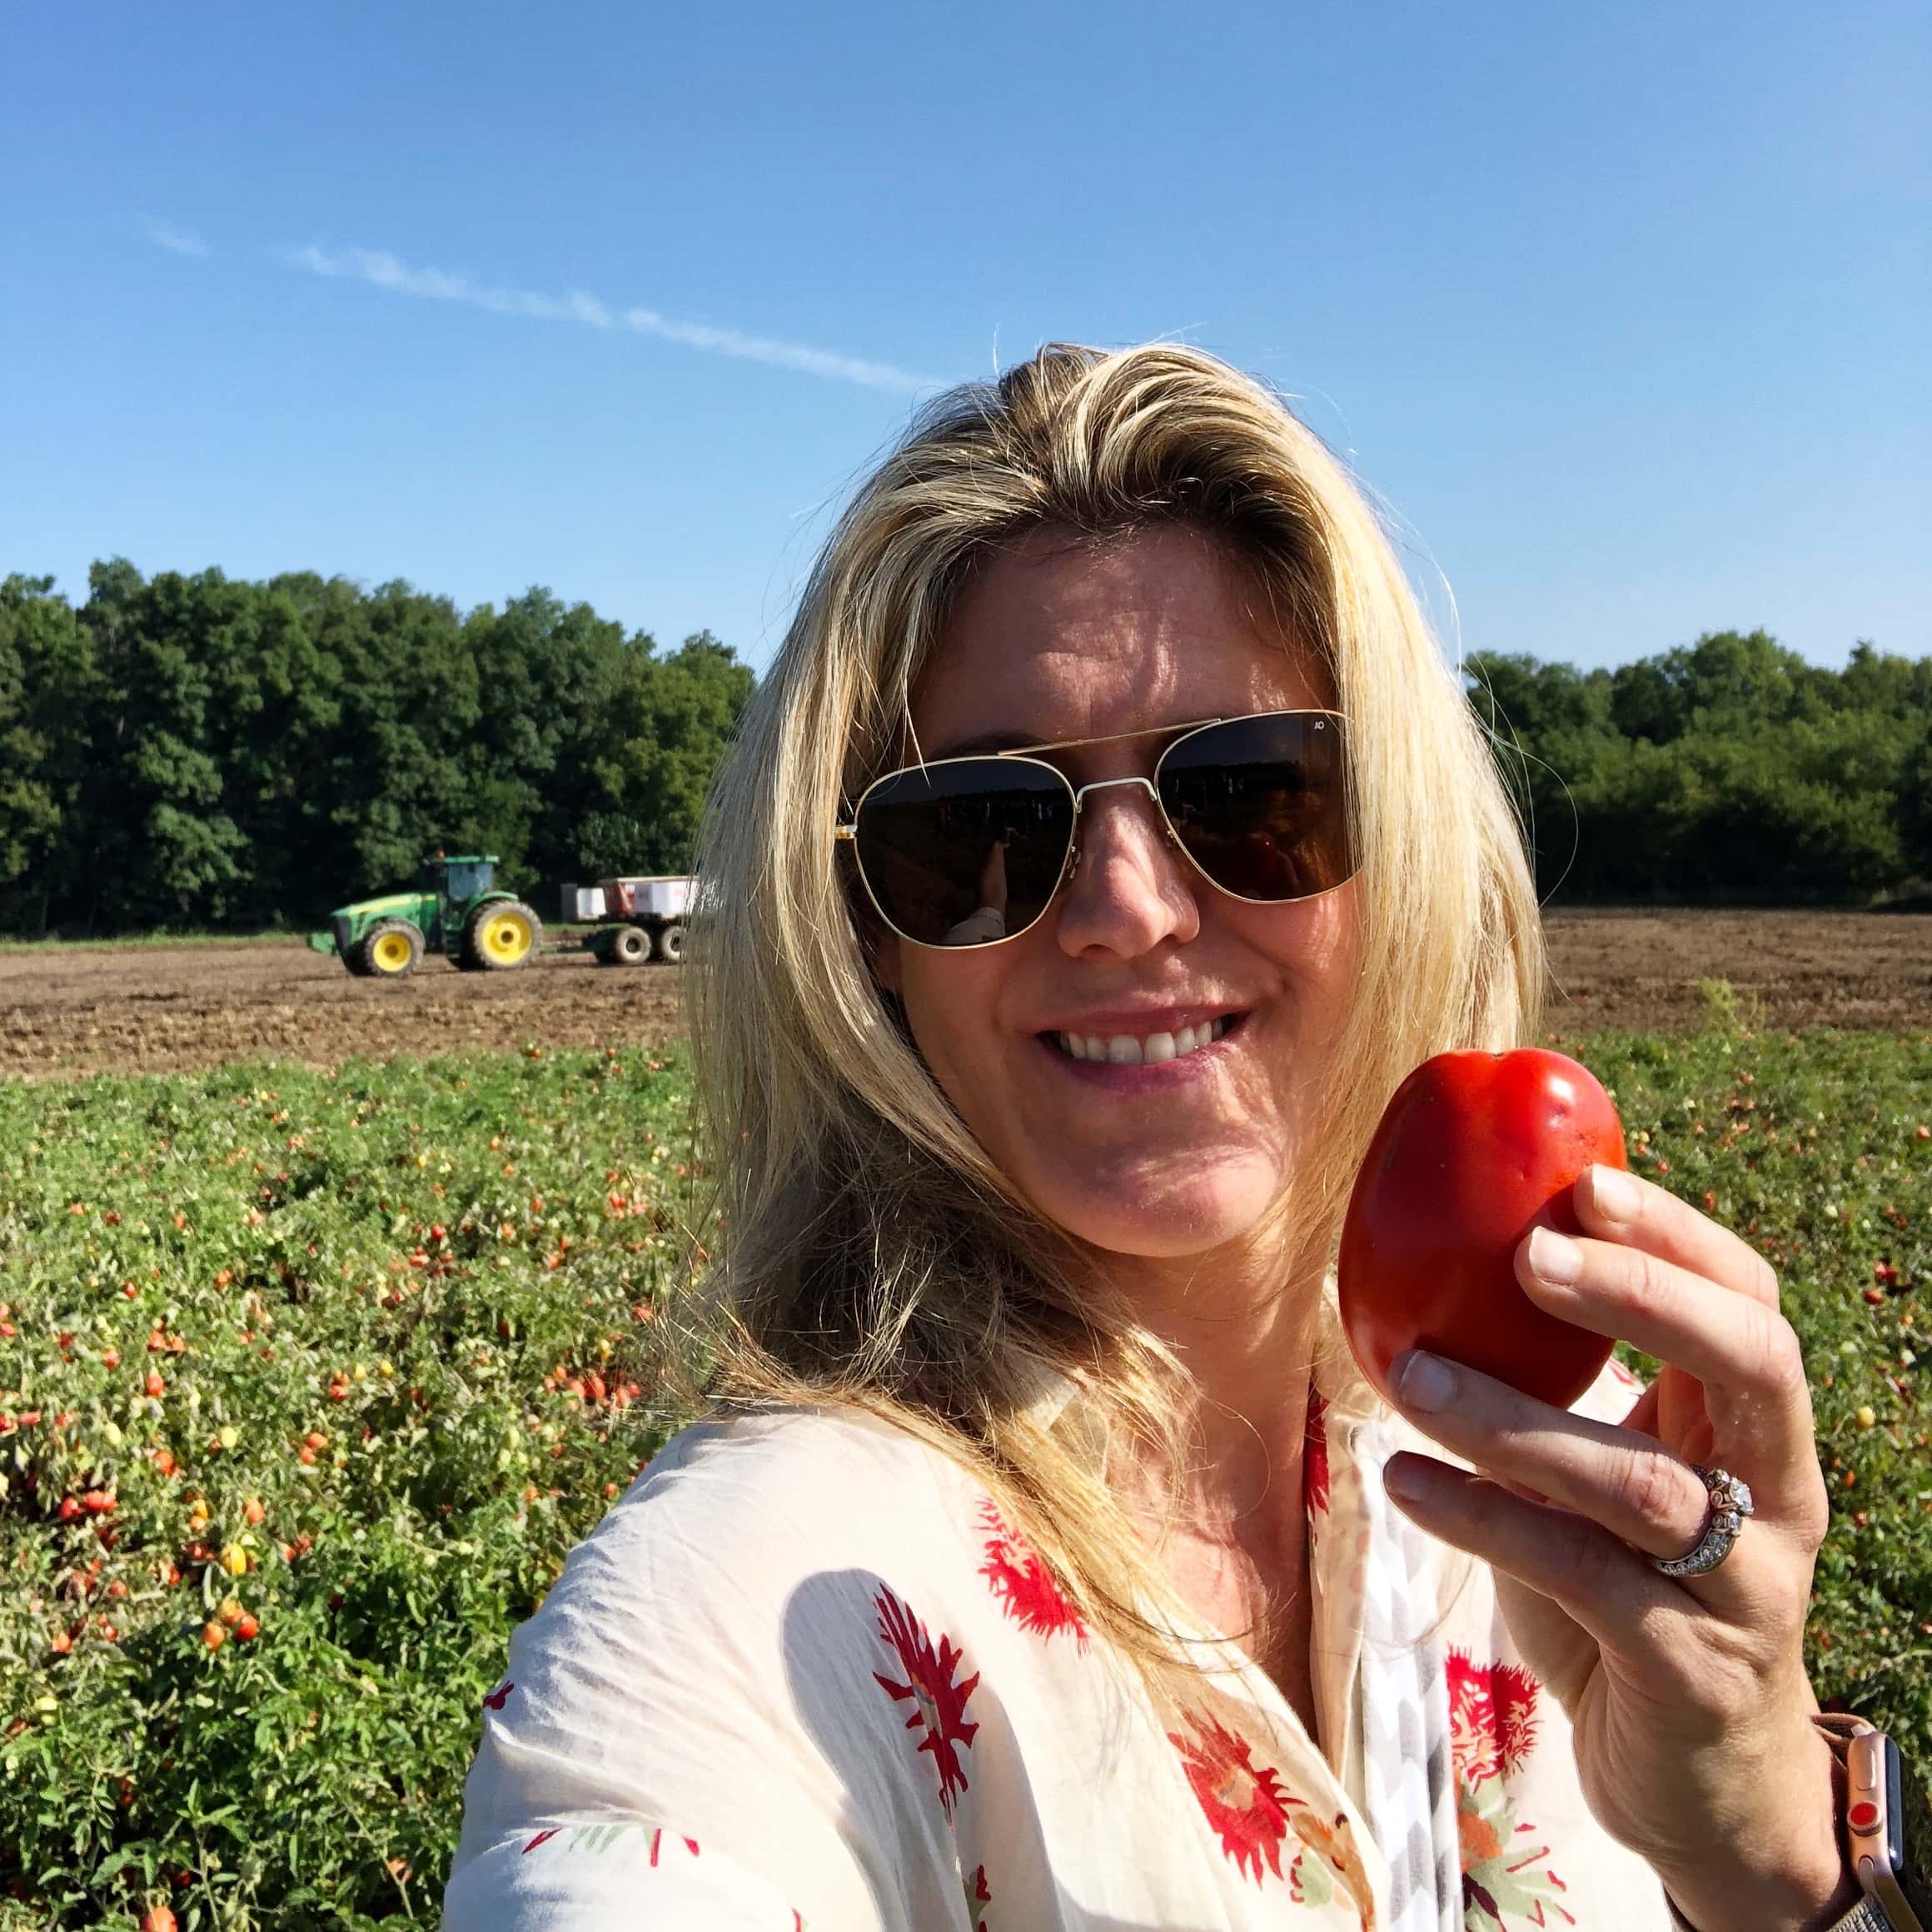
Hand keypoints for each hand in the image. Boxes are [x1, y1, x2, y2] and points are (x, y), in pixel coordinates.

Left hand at [1381, 1164, 1854, 1931]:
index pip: (1748, 1301)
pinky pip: (1581, 1577)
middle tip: (1527, 1256)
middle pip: (1751, 1363)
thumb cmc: (1626, 1594)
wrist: (1692, 1780)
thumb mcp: (1604, 1479)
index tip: (1583, 1181)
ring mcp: (1743, 1586)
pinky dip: (1483, 1518)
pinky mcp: (1688, 1668)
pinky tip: (1401, 1478)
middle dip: (1642, 1295)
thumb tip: (1425, 1265)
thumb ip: (1557, 1393)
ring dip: (1513, 1420)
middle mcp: (1774, 1495)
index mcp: (1753, 1431)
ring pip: (1642, 1483)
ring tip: (1408, 1374)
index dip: (1678, 1235)